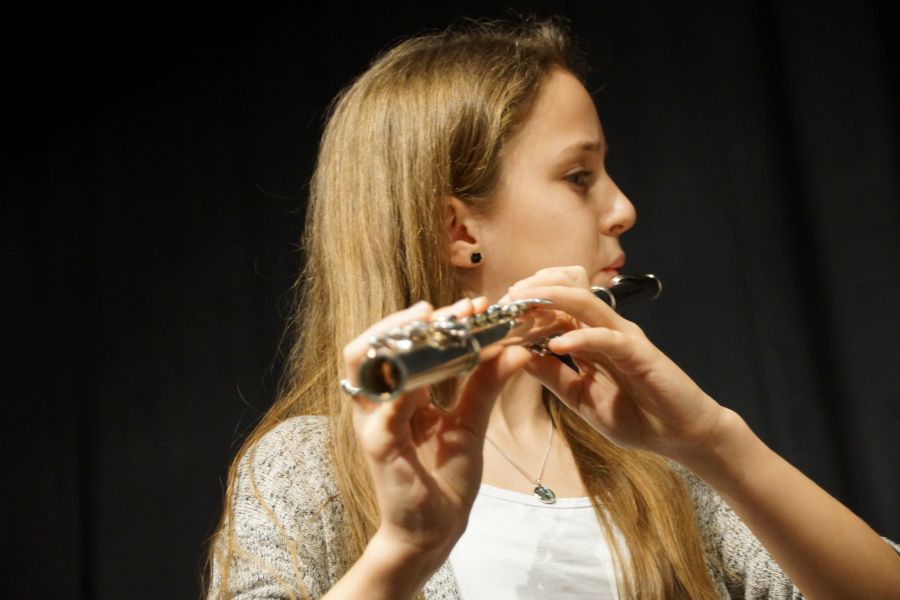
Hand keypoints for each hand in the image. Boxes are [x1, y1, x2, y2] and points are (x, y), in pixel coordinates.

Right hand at [342, 298, 530, 569]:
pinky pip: (384, 410)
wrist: (437, 528)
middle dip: (407, 319)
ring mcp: (374, 421)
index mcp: (398, 392)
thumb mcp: (471, 420)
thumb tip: (515, 348)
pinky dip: (404, 388)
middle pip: (373, 342)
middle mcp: (379, 401)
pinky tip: (429, 375)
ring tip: (429, 323)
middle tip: (449, 310)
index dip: (432, 320)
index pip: (400, 342)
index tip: (473, 305)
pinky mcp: (378, 446)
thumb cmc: (446, 476)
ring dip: (394, 338)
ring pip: (362, 364)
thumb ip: (486, 383)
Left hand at [506, 266, 727, 461]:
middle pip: (569, 291)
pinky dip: (581, 338)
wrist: (681, 436)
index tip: (498, 308)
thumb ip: (553, 376)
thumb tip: (518, 356)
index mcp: (590, 338)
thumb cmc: (636, 416)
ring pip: (587, 303)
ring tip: (523, 302)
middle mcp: (606, 329)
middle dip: (535, 289)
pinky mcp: (641, 353)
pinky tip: (557, 344)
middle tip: (506, 297)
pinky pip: (608, 338)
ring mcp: (624, 337)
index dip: (527, 303)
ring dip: (553, 298)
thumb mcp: (580, 398)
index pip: (556, 306)